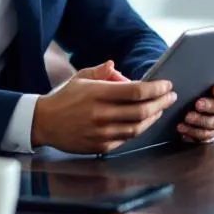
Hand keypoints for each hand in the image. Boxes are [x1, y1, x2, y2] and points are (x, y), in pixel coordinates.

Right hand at [31, 60, 175, 153]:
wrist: (43, 123)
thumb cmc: (64, 98)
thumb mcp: (80, 78)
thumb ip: (101, 72)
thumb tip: (117, 67)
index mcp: (98, 94)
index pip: (136, 91)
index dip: (156, 88)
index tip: (167, 85)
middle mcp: (101, 114)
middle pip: (142, 111)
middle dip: (161, 103)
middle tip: (171, 97)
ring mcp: (101, 133)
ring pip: (138, 127)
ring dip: (153, 118)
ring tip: (160, 109)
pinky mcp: (100, 146)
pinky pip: (126, 139)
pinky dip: (138, 130)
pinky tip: (144, 122)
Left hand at [177, 77, 213, 142]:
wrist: (193, 95)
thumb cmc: (199, 83)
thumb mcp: (202, 74)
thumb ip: (201, 72)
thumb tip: (192, 68)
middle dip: (210, 107)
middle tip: (197, 104)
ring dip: (200, 123)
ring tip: (186, 119)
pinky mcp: (212, 132)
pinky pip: (207, 137)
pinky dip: (195, 135)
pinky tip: (184, 132)